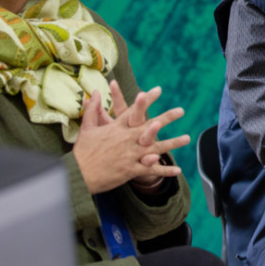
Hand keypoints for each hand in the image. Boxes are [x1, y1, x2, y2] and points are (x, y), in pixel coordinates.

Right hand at [73, 89, 189, 193]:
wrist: (77, 175)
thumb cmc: (82, 152)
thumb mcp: (86, 128)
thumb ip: (93, 109)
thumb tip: (94, 91)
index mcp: (117, 128)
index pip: (134, 111)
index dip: (146, 100)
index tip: (158, 90)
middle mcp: (126, 140)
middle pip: (150, 126)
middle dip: (166, 118)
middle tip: (180, 110)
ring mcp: (130, 155)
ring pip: (155, 147)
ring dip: (172, 143)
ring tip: (187, 138)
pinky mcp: (131, 170)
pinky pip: (151, 170)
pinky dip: (164, 170)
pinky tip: (177, 170)